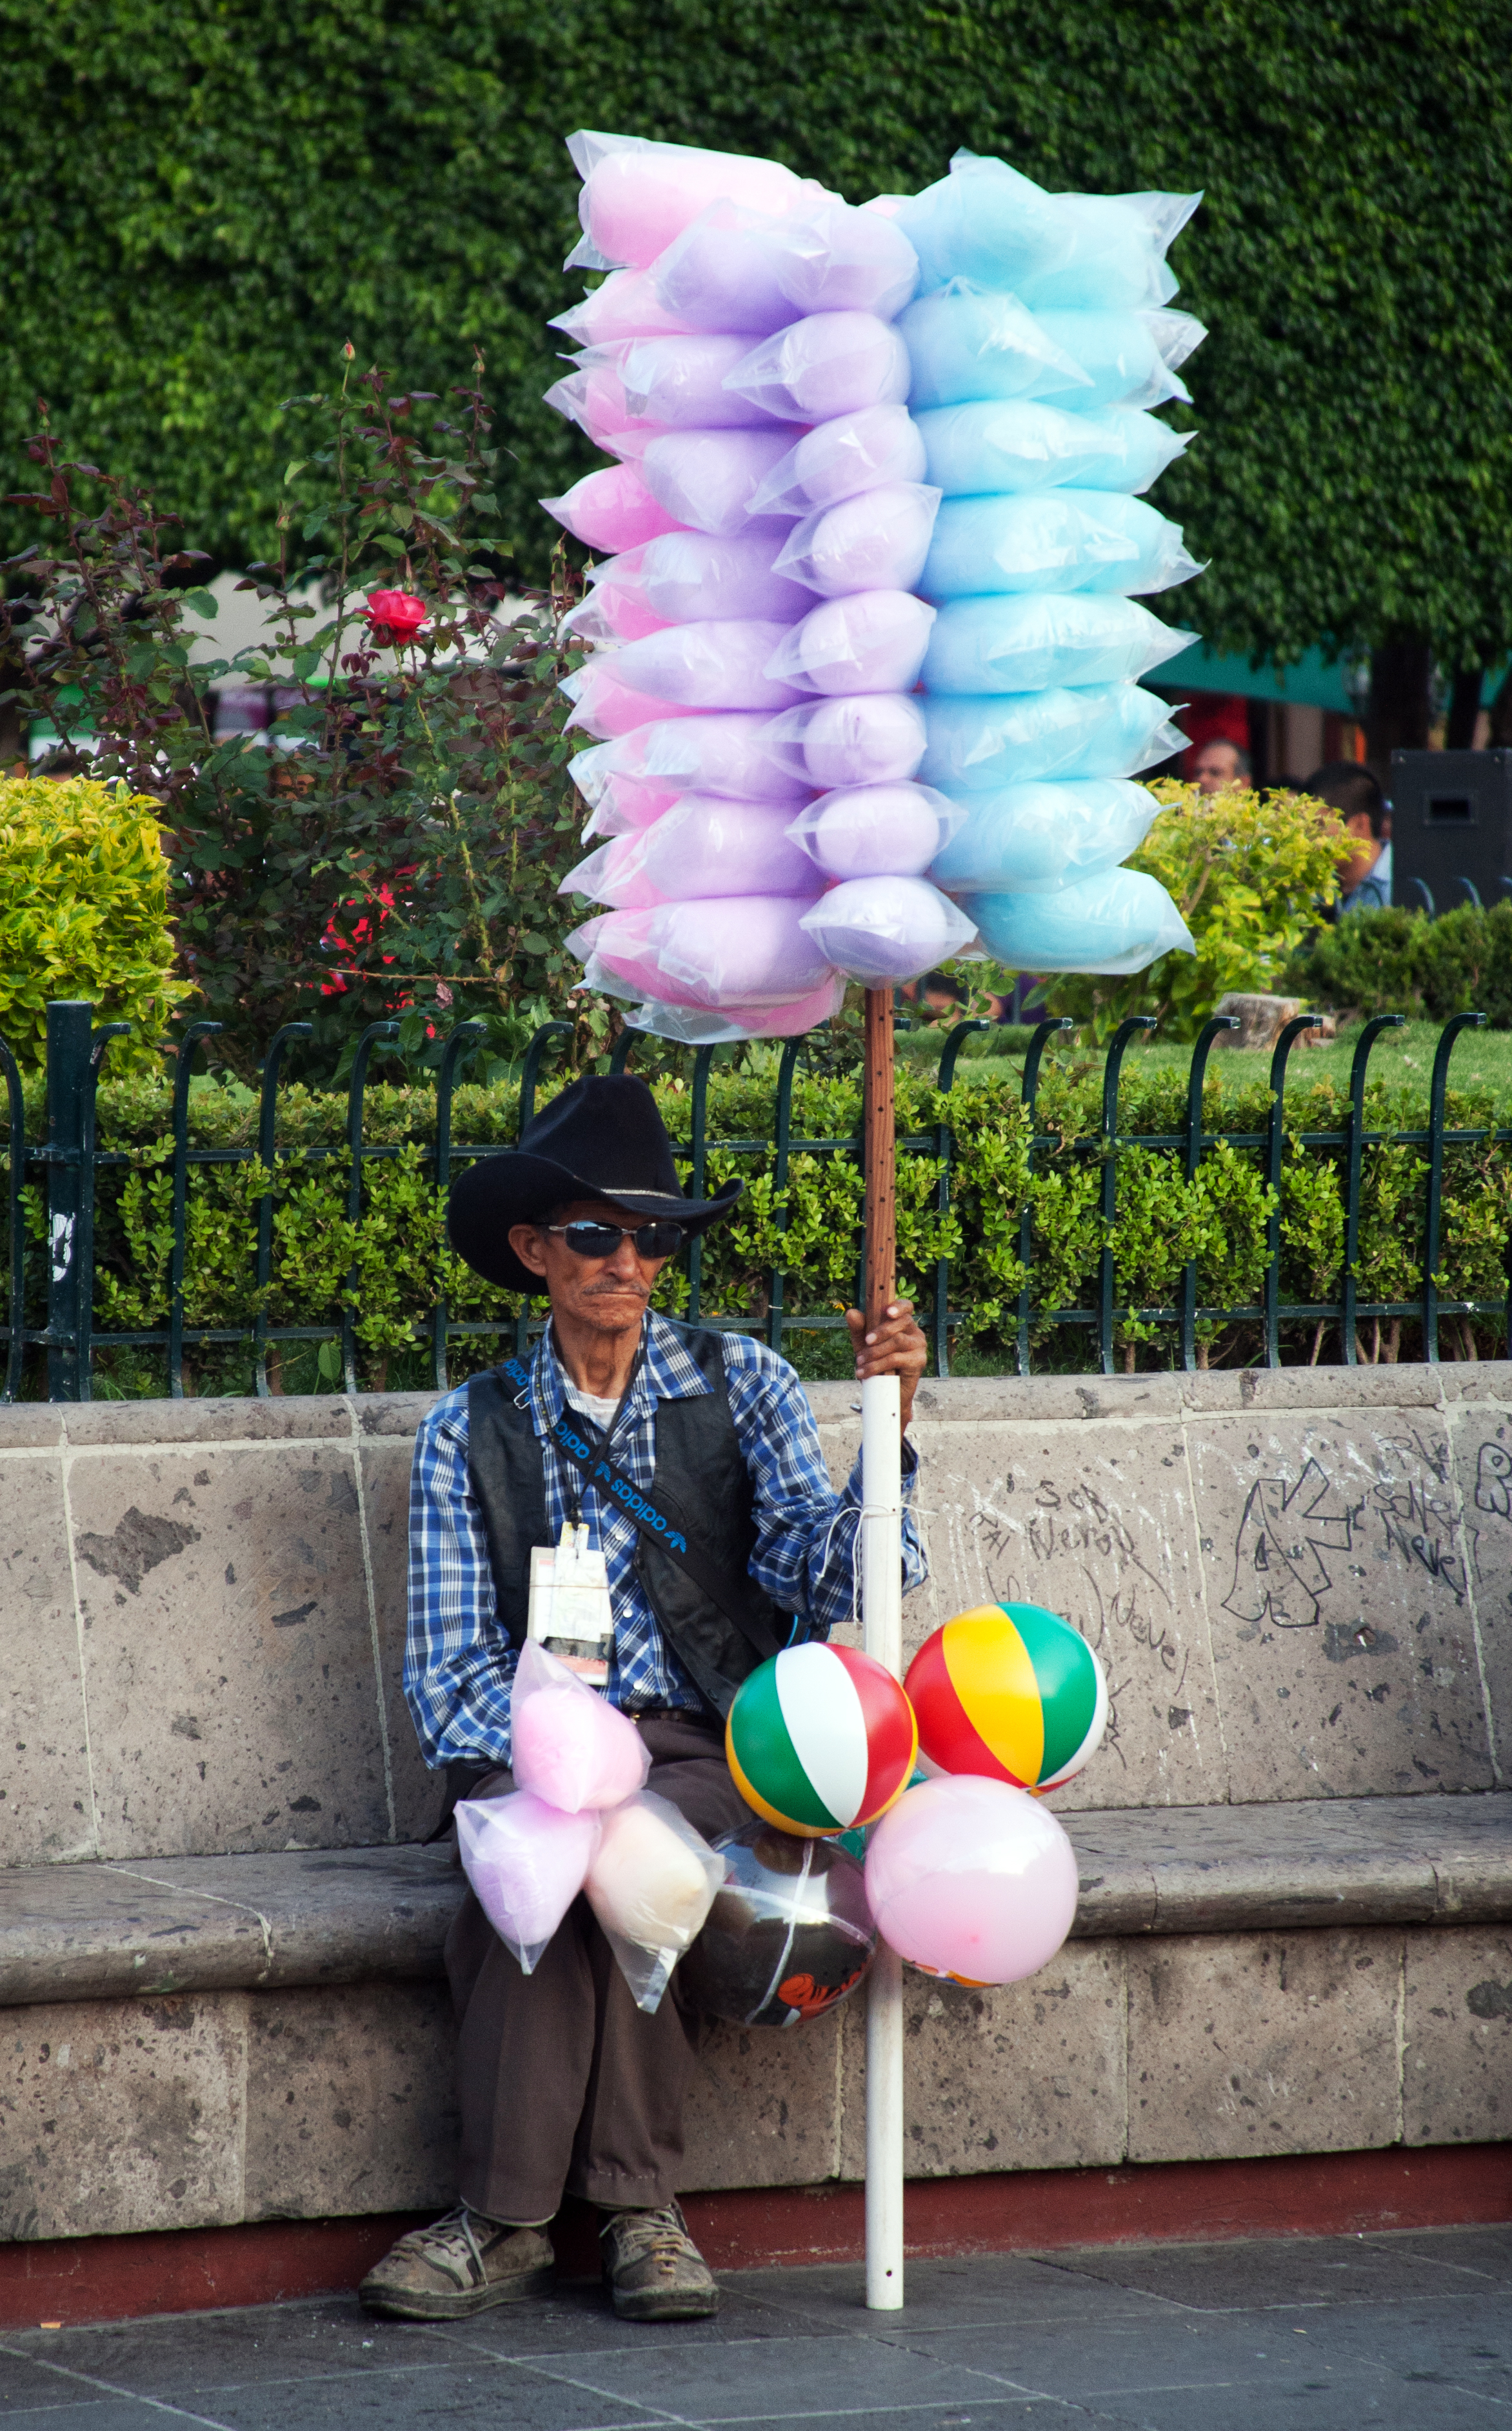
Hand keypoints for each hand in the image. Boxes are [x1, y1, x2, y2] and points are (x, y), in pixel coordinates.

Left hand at [845, 1299, 927, 1432]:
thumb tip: (851, 1312)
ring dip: (875, 1352)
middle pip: (902, 1322)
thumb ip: (858, 1328)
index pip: (906, 1307)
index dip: (898, 1306)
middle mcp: (914, 1332)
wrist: (886, 1392)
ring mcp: (919, 1346)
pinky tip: (865, 1372)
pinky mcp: (918, 1361)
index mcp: (903, 1324)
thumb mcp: (864, 1345)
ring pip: (897, 1341)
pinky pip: (896, 1358)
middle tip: (866, 1342)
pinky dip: (877, 1365)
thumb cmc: (877, 1363)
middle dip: (881, 1331)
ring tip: (859, 1362)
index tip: (887, 1312)